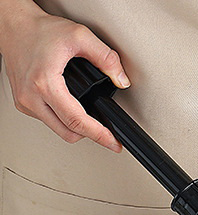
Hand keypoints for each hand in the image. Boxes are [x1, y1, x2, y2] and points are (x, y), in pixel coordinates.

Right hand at [0, 4, 128, 150]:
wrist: (13, 25)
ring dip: (77, 129)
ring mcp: (25, 101)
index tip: (114, 143)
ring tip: (92, 123)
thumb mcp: (80, 36)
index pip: (77, 121)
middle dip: (91, 135)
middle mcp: (31, 96)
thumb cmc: (39, 30)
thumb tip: (122, 80)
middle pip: (68, 132)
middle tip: (108, 135)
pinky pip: (49, 122)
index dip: (99, 135)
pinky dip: (63, 121)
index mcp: (44, 83)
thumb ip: (106, 58)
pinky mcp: (22, 103)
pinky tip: (73, 112)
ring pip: (59, 130)